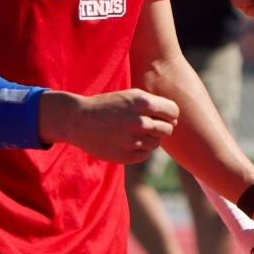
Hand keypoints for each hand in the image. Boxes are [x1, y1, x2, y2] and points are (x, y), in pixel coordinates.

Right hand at [38, 89, 177, 163]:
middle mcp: (141, 121)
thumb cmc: (108, 106)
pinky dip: (138, 150)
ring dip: (148, 139)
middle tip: (142, 125)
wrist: (78, 120)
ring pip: (156, 143)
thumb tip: (175, 121)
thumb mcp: (130, 96)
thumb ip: (154, 105)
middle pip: (167, 129)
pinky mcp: (126, 156)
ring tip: (130, 132)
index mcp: (143, 102)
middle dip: (159, 127)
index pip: (173, 112)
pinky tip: (124, 142)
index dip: (169, 114)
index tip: (159, 115)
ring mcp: (134, 140)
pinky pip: (145, 155)